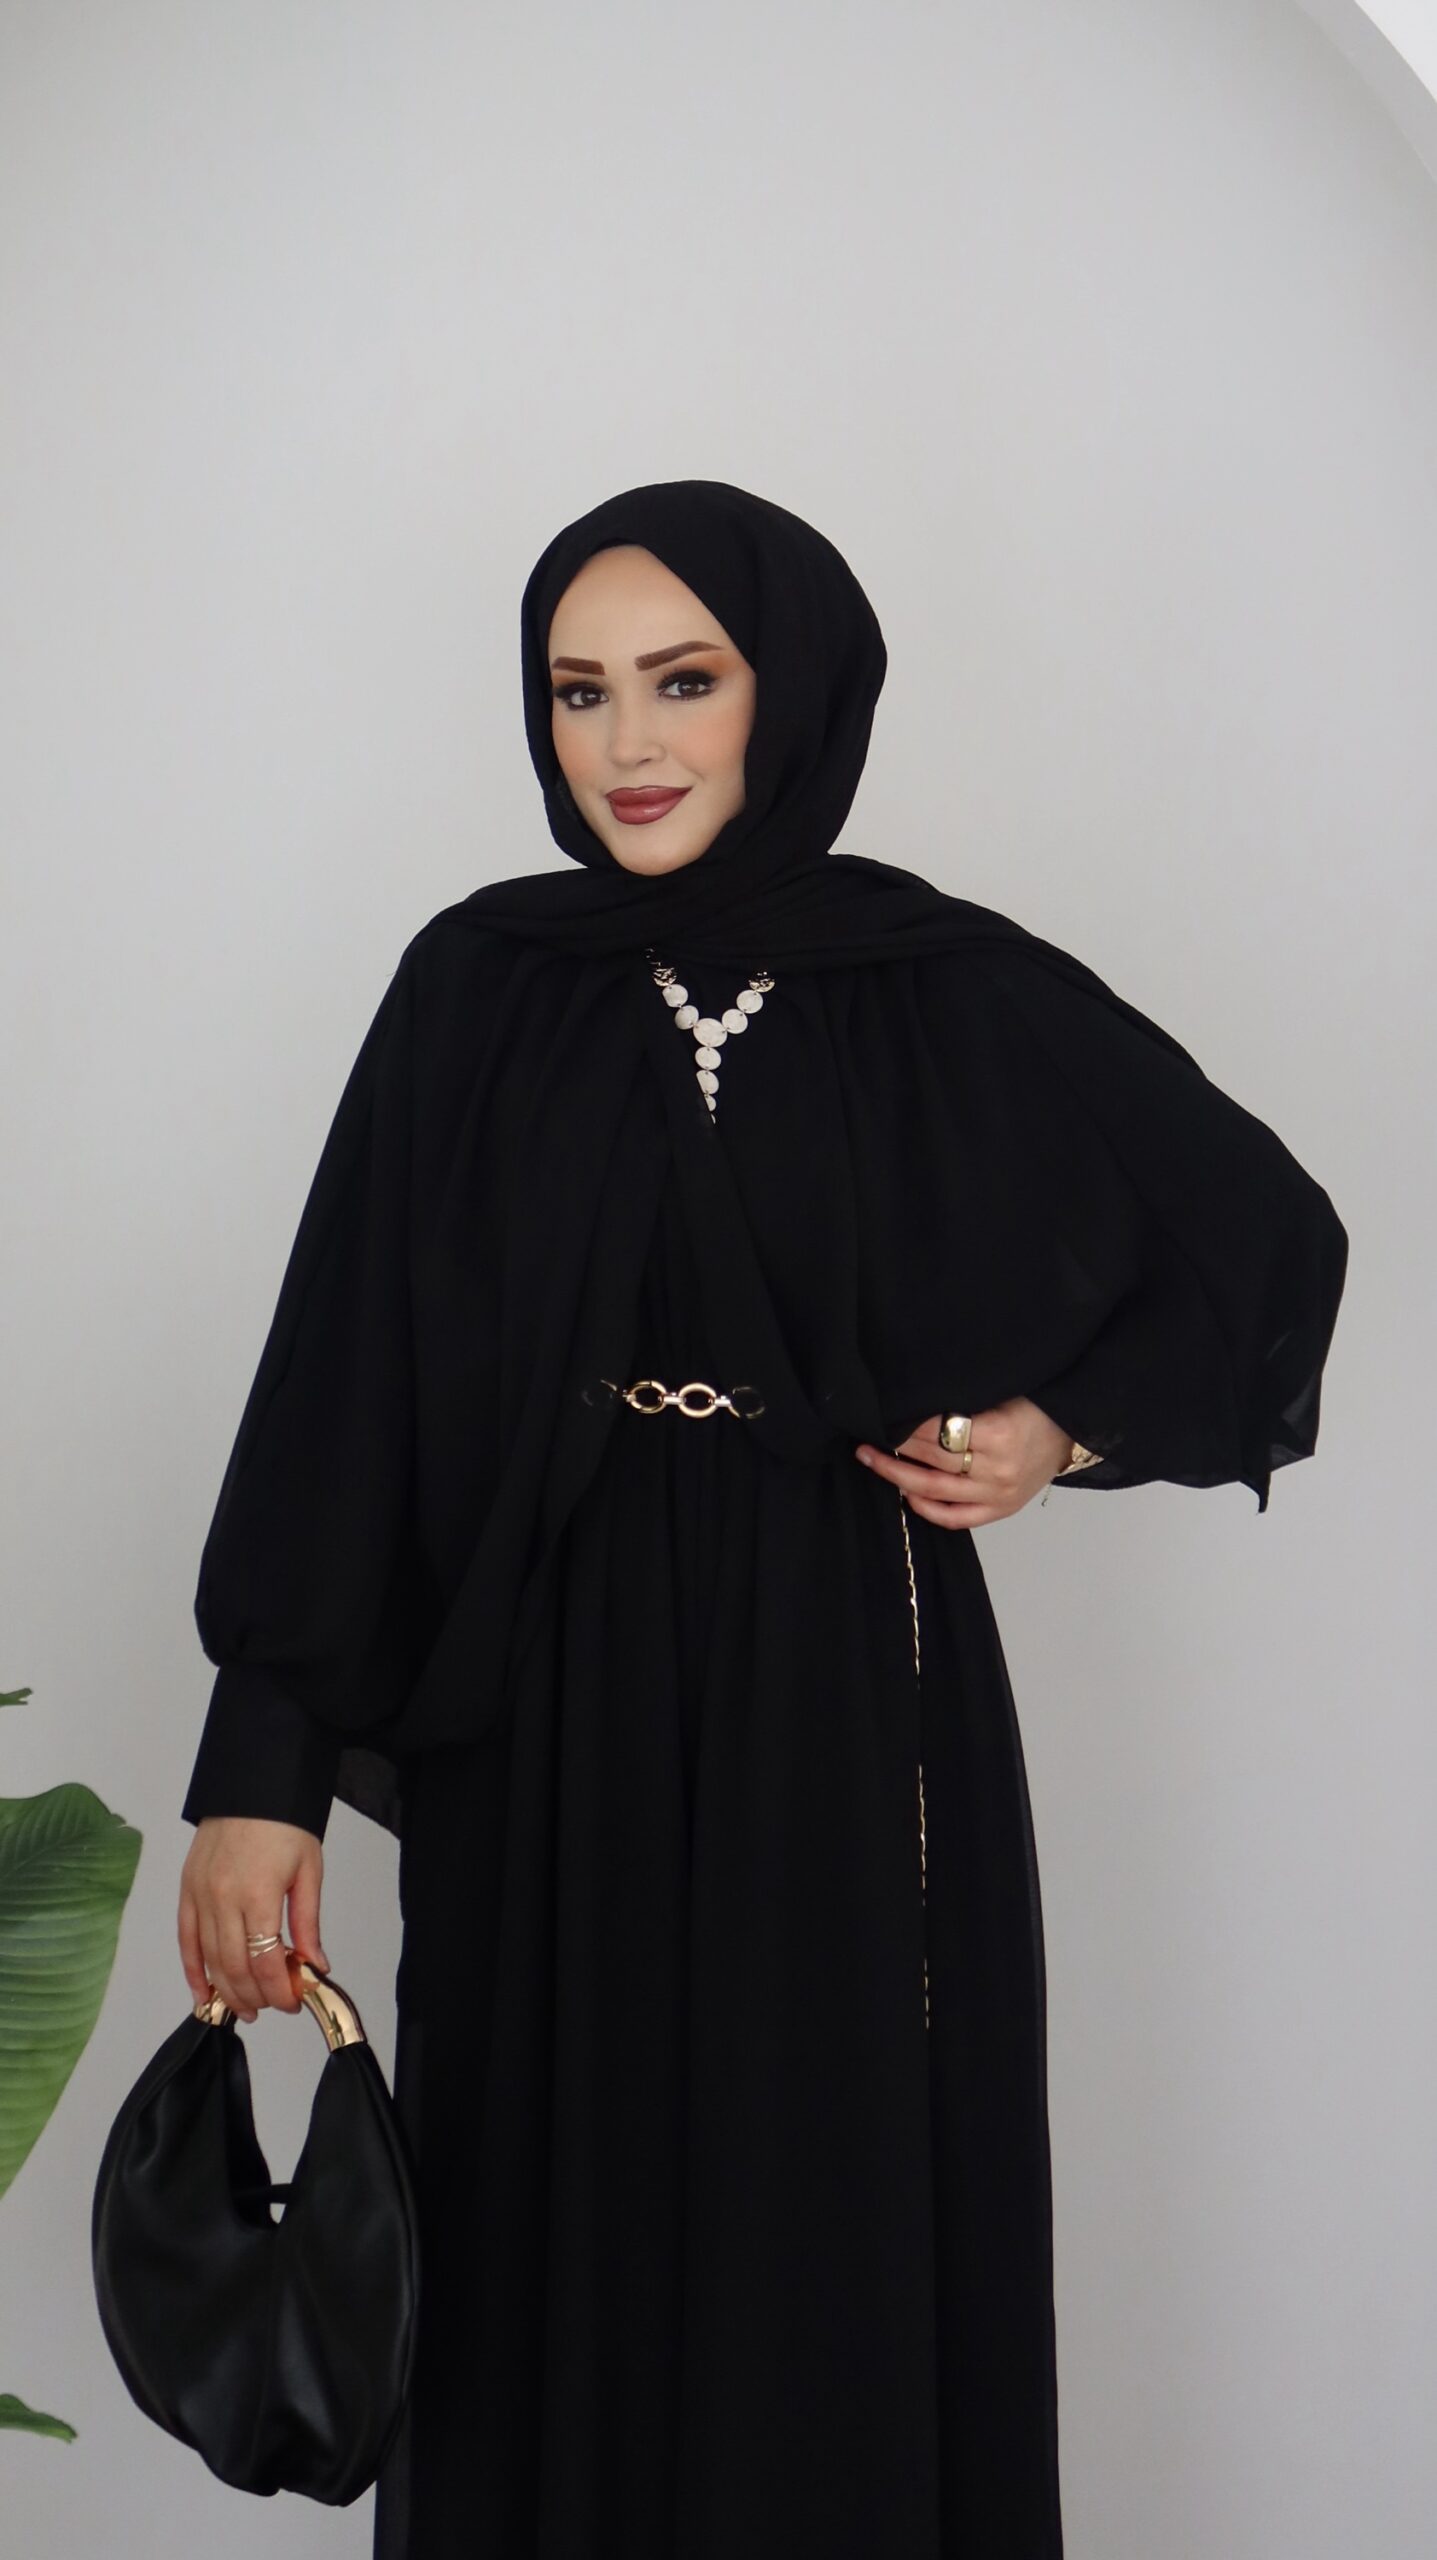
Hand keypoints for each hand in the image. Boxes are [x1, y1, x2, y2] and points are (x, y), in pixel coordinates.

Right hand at [178, 1817, 329, 2020]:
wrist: (252, 1786)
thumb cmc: (285, 1824)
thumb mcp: (308, 1871)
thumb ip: (307, 1923)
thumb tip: (314, 1964)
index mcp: (258, 1895)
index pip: (265, 1962)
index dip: (279, 1991)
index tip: (293, 2002)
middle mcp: (223, 1900)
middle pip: (234, 1967)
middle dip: (255, 1996)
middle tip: (272, 2007)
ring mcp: (200, 1896)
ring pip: (208, 1960)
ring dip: (227, 1991)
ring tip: (246, 2008)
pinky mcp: (186, 1891)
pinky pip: (185, 1941)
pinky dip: (193, 1971)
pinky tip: (204, 1995)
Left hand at [853, 1397, 1074, 1529]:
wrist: (1073, 1430)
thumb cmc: (1035, 1405)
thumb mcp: (1001, 1393)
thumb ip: (962, 1401)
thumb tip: (913, 1403)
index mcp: (999, 1433)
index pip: (937, 1430)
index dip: (907, 1424)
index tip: (885, 1414)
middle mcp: (998, 1468)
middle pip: (932, 1459)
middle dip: (896, 1446)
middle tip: (868, 1434)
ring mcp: (999, 1494)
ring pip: (935, 1490)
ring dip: (898, 1476)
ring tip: (871, 1460)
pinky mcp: (1001, 1510)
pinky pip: (957, 1518)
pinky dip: (928, 1510)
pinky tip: (906, 1495)